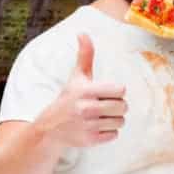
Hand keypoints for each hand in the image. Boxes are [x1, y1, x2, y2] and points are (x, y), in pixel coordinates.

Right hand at [34, 34, 127, 149]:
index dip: (116, 92)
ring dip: (114, 120)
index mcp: (87, 91)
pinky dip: (109, 133)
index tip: (105, 94)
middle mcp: (87, 108)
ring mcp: (88, 126)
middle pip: (123, 107)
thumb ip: (85, 56)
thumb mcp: (77, 77)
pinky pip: (114, 135)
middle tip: (103, 107)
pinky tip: (96, 128)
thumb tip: (83, 33)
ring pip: (121, 122)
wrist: (49, 128)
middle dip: (117, 107)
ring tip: (100, 118)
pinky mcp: (90, 140)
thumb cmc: (68, 99)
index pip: (121, 90)